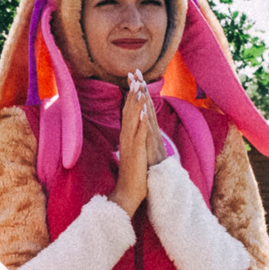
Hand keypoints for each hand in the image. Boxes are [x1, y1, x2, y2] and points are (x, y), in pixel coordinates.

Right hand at [111, 77, 155, 213]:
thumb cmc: (133, 174)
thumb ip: (133, 141)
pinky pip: (138, 135)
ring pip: (132, 120)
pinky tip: (142, 112)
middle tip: (134, 77)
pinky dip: (139, 123)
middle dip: (132, 94)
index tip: (134, 82)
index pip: (128, 113)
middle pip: (128, 112)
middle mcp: (126, 138)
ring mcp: (130, 145)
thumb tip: (134, 132)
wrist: (128, 193)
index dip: (131, 97)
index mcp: (127, 137)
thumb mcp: (134, 153)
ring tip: (137, 88)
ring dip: (135, 104)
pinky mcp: (135, 152)